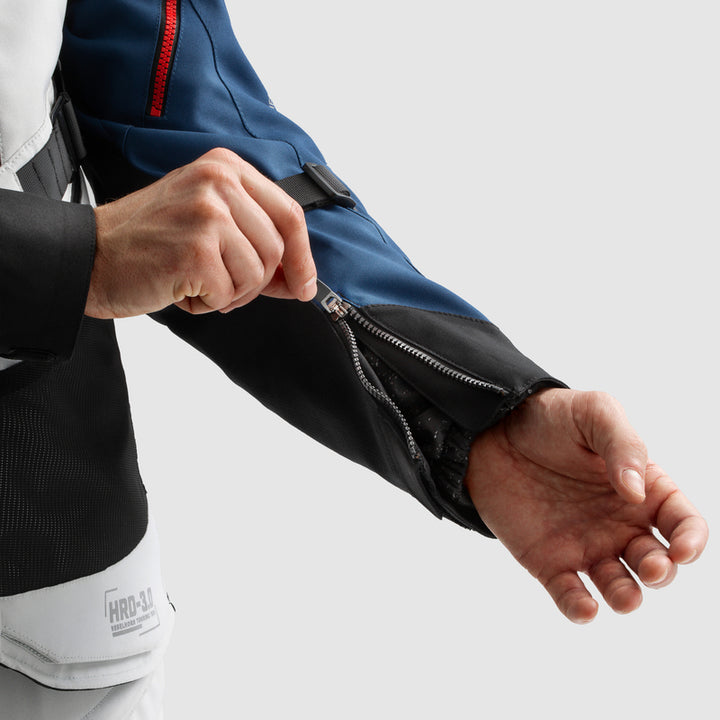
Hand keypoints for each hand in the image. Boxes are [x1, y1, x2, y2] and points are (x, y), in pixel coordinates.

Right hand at [86, 148, 315, 318]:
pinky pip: (229, 292)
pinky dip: (209, 302)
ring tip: (198, 282)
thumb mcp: (205, 218)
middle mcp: (219, 182)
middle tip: (227, 287)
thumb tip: (299, 276)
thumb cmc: (148, 241)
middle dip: (259, 281)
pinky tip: (183, 287)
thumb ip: (253, 236)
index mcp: (226, 167)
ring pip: (257, 273)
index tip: (305, 284)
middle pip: (277, 248)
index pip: (289, 213)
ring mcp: (208, 213)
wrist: (91, 255)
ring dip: (232, 293)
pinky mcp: (196, 248)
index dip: (303, 256)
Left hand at [464, 388, 707, 622]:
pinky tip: (585, 608)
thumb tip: (638, 493)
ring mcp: (586, 545)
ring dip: (627, 597)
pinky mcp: (549, 561)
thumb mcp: (594, 412)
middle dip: (662, 572)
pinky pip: (570, 595)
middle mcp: (620, 524)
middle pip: (657, 562)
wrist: (492, 431)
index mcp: (643, 490)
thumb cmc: (550, 418)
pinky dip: (580, 608)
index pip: (683, 523)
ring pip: (620, 587)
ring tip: (624, 595)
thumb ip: (624, 445)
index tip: (682, 549)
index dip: (691, 540)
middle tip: (651, 566)